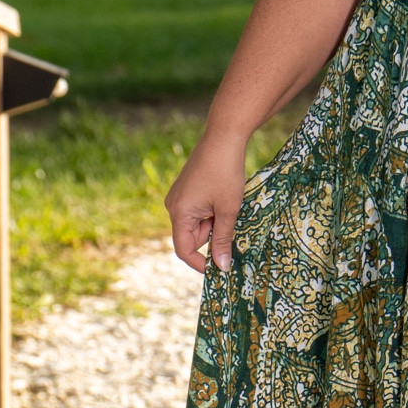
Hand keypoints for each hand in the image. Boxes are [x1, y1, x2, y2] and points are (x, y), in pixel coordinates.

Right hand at [166, 132, 250, 273]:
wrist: (223, 138)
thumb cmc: (226, 173)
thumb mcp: (228, 210)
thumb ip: (224, 240)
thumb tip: (222, 267)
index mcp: (179, 213)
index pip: (184, 250)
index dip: (201, 263)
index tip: (220, 269)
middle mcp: (173, 206)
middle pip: (192, 237)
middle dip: (213, 237)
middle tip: (234, 224)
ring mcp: (179, 197)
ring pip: (198, 224)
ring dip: (215, 223)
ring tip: (230, 206)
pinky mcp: (187, 190)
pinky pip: (198, 211)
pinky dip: (212, 212)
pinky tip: (225, 199)